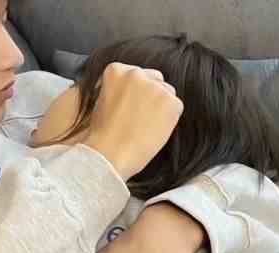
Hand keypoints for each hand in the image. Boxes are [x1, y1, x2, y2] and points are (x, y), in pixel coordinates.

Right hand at [84, 62, 183, 179]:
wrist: (109, 155)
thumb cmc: (102, 137)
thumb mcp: (102, 103)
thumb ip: (120, 91)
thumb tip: (137, 94)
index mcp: (116, 71)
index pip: (135, 75)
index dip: (134, 94)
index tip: (130, 108)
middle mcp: (136, 73)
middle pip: (154, 80)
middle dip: (150, 96)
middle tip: (141, 119)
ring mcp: (154, 86)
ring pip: (167, 93)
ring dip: (161, 108)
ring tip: (145, 129)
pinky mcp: (170, 101)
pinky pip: (175, 108)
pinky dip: (169, 120)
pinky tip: (153, 133)